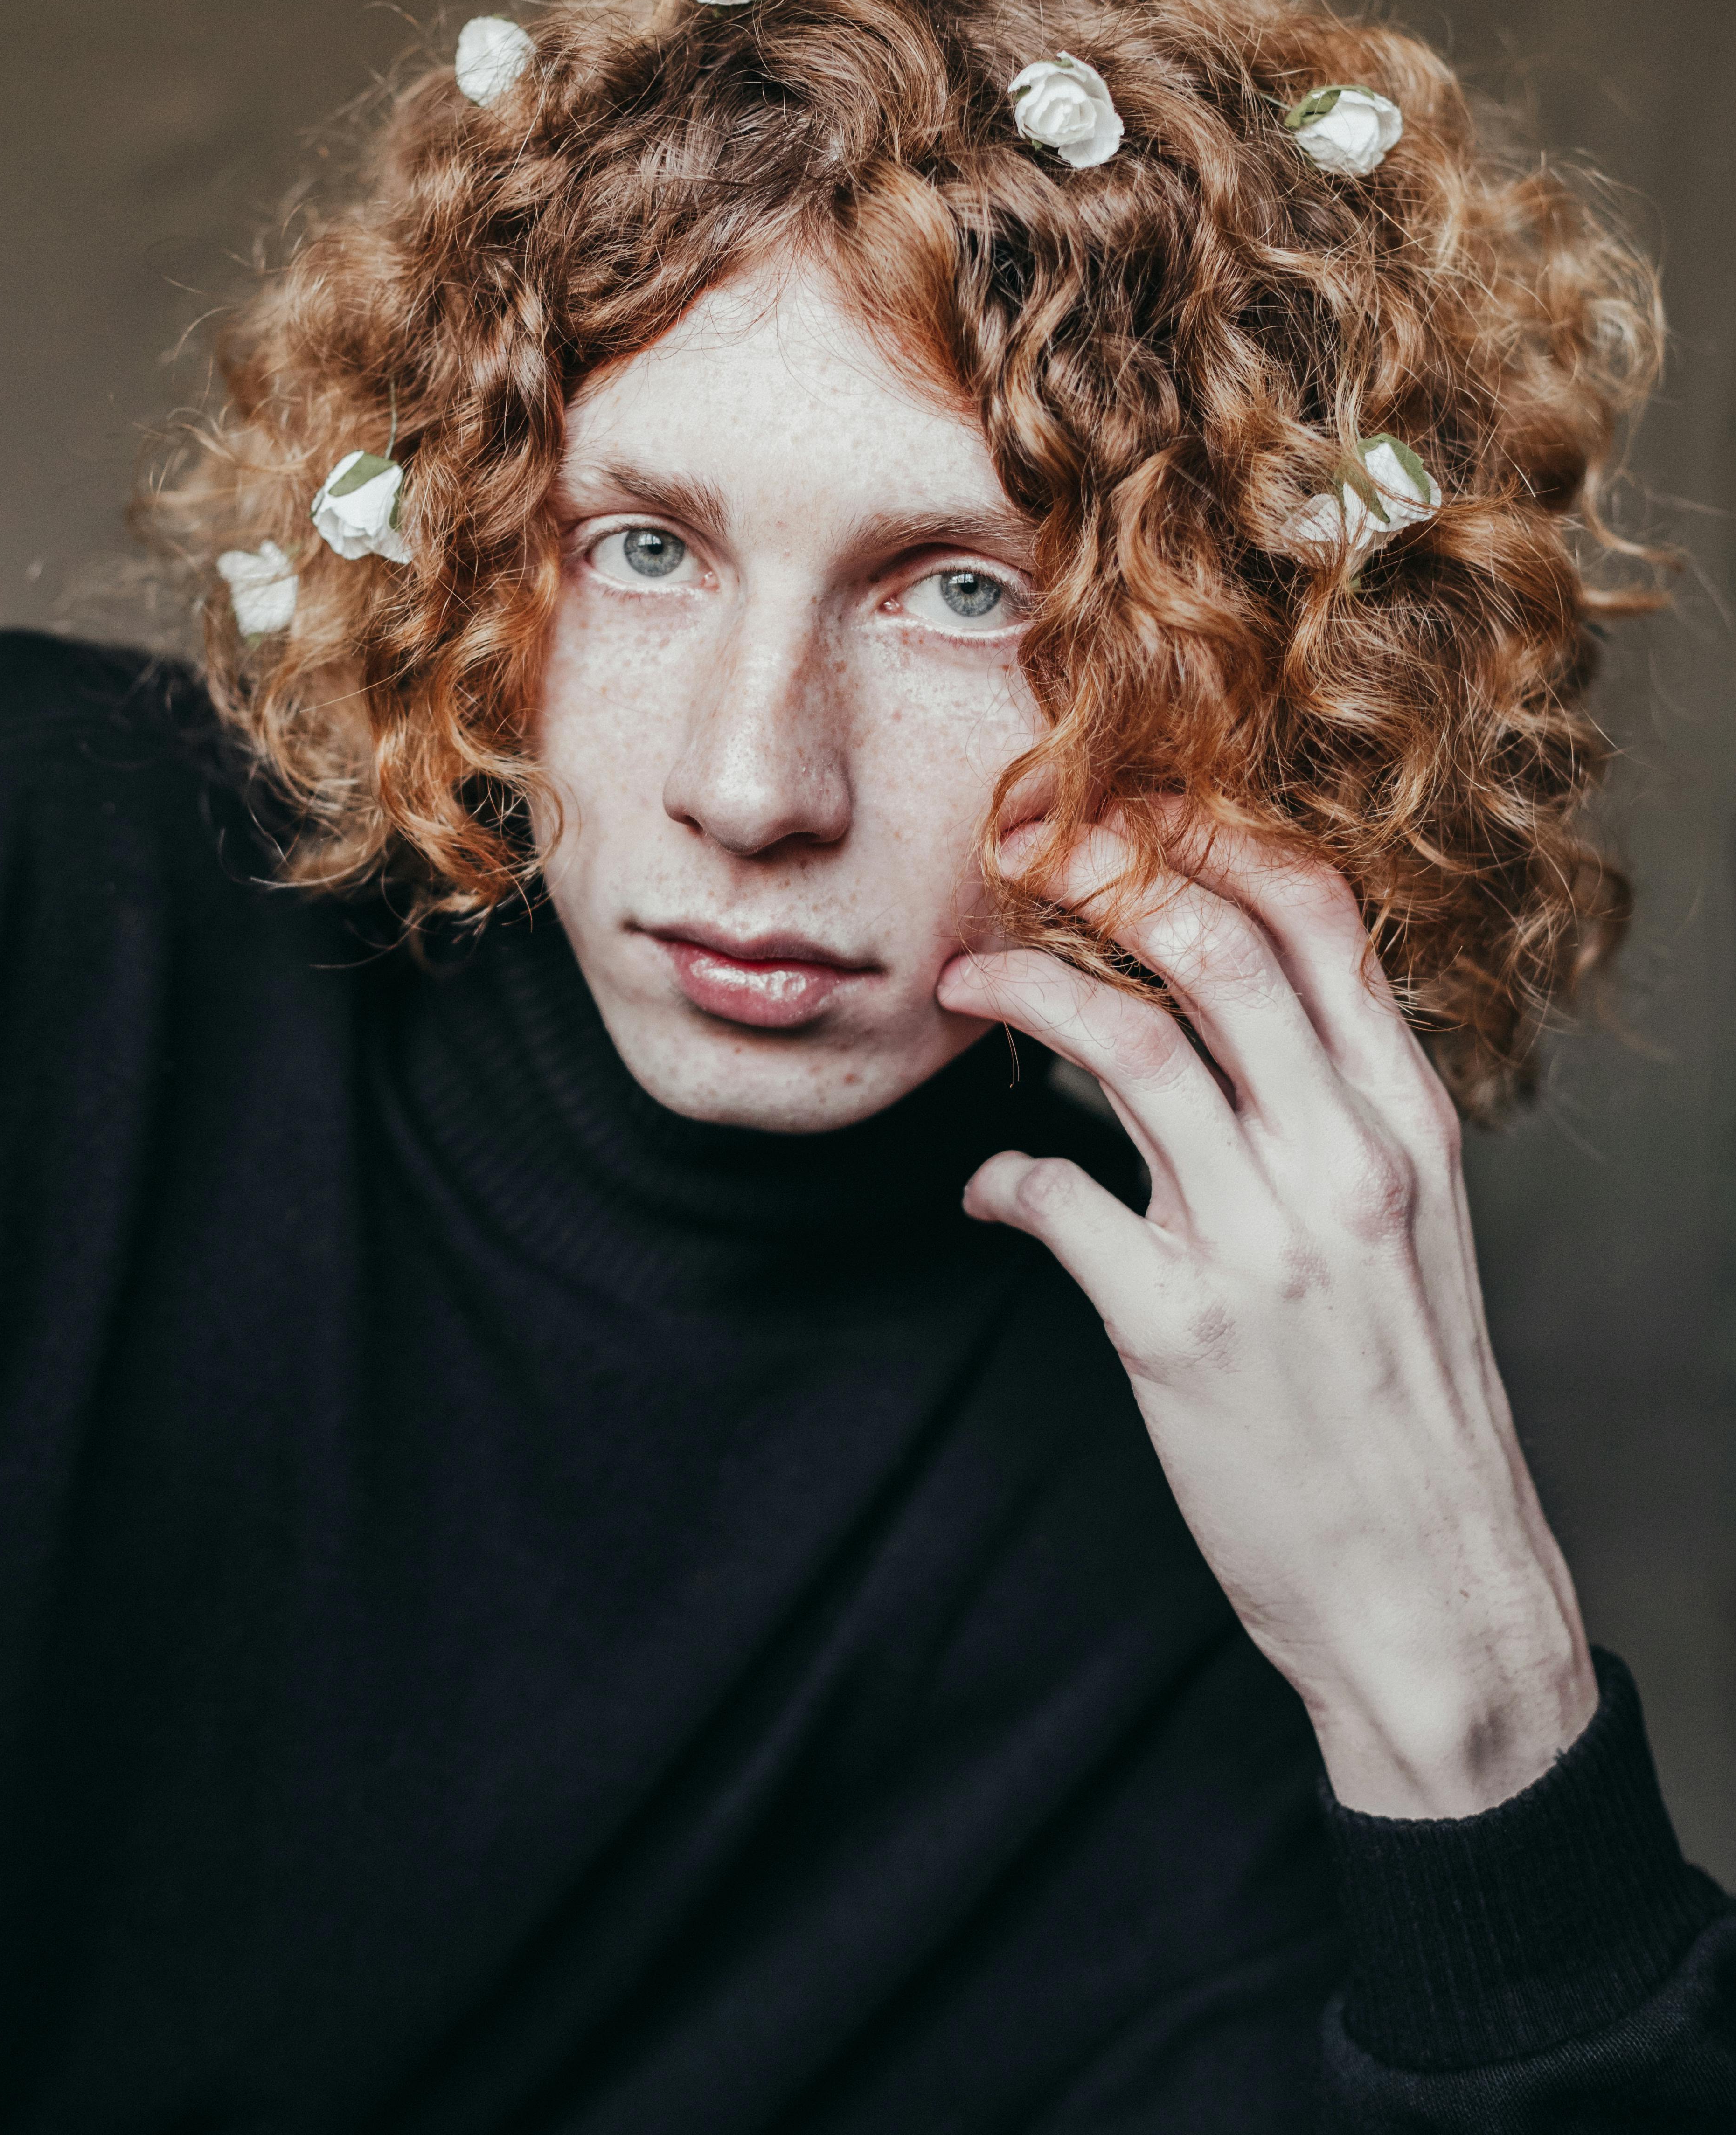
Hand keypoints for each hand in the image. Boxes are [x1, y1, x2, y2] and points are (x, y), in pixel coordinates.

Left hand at [937, 813, 1596, 1818]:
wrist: (1430, 1585)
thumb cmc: (1405, 1396)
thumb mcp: (1409, 1225)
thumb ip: (1331, 1109)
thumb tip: (1217, 1016)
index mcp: (1409, 1122)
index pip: (1320, 917)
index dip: (1211, 835)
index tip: (1128, 808)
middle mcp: (1347, 1161)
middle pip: (1213, 946)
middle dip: (1101, 869)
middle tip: (1019, 851)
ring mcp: (1265, 1243)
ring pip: (1129, 1045)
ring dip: (1026, 990)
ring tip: (963, 982)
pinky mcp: (1179, 1331)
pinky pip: (1058, 1200)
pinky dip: (1002, 1178)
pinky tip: (987, 1190)